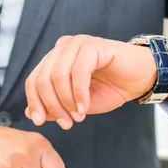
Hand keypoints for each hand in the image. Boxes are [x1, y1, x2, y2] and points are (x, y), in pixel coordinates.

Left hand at [24, 35, 167, 128]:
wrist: (139, 80)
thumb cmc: (109, 89)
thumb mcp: (76, 104)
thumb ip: (53, 106)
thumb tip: (29, 113)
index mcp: (55, 59)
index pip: (33, 80)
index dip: (34, 103)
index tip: (40, 122)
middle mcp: (63, 48)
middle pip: (42, 79)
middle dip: (52, 106)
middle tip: (66, 123)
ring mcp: (78, 44)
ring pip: (58, 76)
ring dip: (66, 101)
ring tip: (78, 117)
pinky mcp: (94, 45)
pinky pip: (78, 72)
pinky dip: (79, 94)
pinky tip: (85, 107)